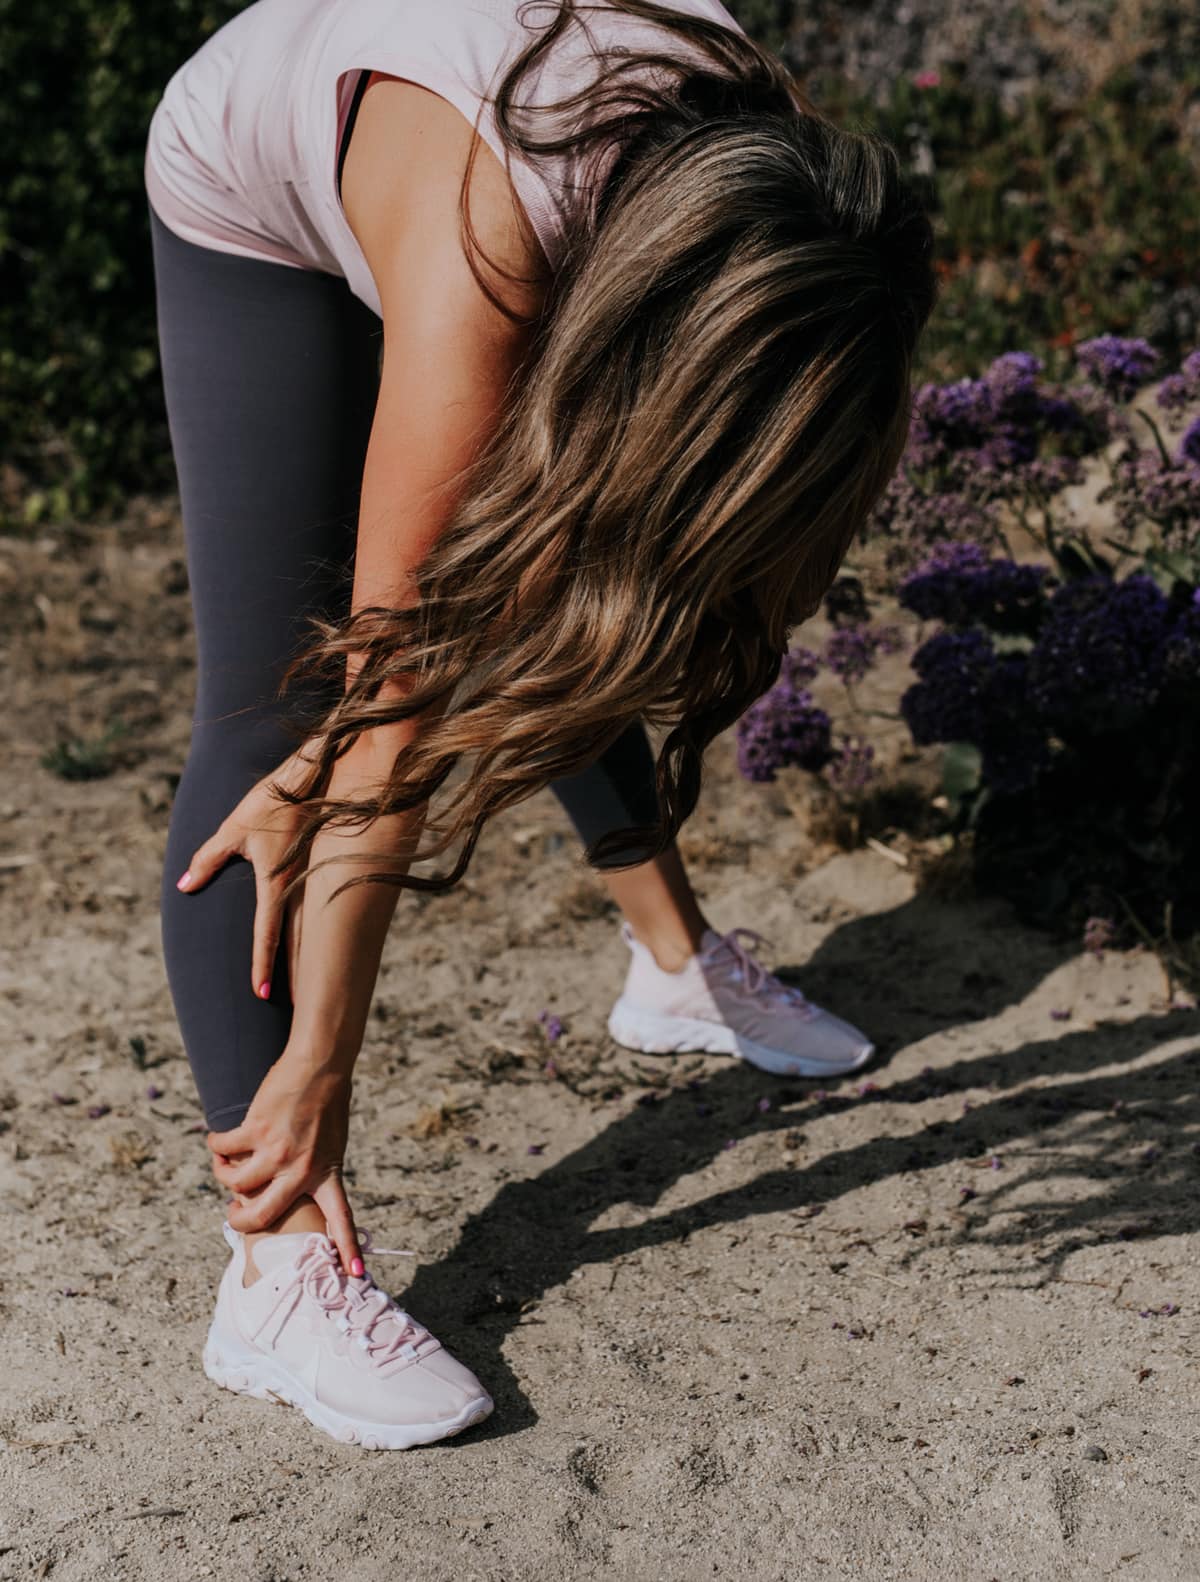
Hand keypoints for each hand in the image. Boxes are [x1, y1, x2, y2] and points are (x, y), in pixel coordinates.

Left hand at [176, 744, 319, 1000]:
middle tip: (299, 1008)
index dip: (263, 967)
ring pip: (316, 930)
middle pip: (299, 943)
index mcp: (275, 883)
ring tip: (314, 983)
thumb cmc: (272, 801)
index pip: (266, 935)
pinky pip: (325, 910)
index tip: (261, 995)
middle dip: (297, 976)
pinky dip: (325, 932)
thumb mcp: (232, 829)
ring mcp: (318, 881)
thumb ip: (207, 860)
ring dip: (314, 958)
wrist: (317, 777)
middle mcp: (300, 888)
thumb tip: (184, 887)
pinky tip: (328, 942)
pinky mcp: (328, 871)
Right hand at [205, 1057, 357, 1272]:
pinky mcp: (255, 1130)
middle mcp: (302, 1168)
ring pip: (234, 1182)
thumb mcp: (330, 1141)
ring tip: (228, 1158)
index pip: (342, 1218)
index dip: (348, 1248)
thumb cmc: (325, 1101)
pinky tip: (221, 1138)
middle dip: (239, 1220)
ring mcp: (277, 1151)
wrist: (320, 1063)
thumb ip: (311, 1167)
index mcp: (327, 1172)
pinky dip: (216, 1145)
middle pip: (261, 1216)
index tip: (357, 1276)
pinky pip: (221, 1148)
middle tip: (234, 1214)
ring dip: (224, 1172)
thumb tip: (274, 1188)